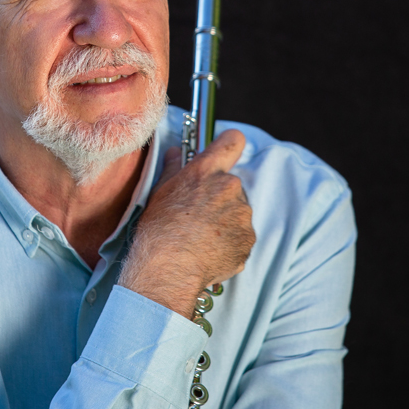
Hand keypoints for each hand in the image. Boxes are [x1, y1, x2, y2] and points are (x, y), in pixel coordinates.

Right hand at [118, 129, 255, 318]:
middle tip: (198, 216)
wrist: (170, 266)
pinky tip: (209, 251)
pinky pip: (241, 237)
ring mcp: (242, 215)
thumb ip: (173, 168)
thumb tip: (175, 153)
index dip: (229, 145)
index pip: (232, 141)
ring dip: (225, 222)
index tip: (224, 153)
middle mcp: (230, 187)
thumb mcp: (159, 191)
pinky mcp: (248, 240)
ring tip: (201, 238)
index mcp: (208, 171)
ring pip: (237, 212)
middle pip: (231, 185)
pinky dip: (229, 244)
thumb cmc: (159, 228)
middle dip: (219, 197)